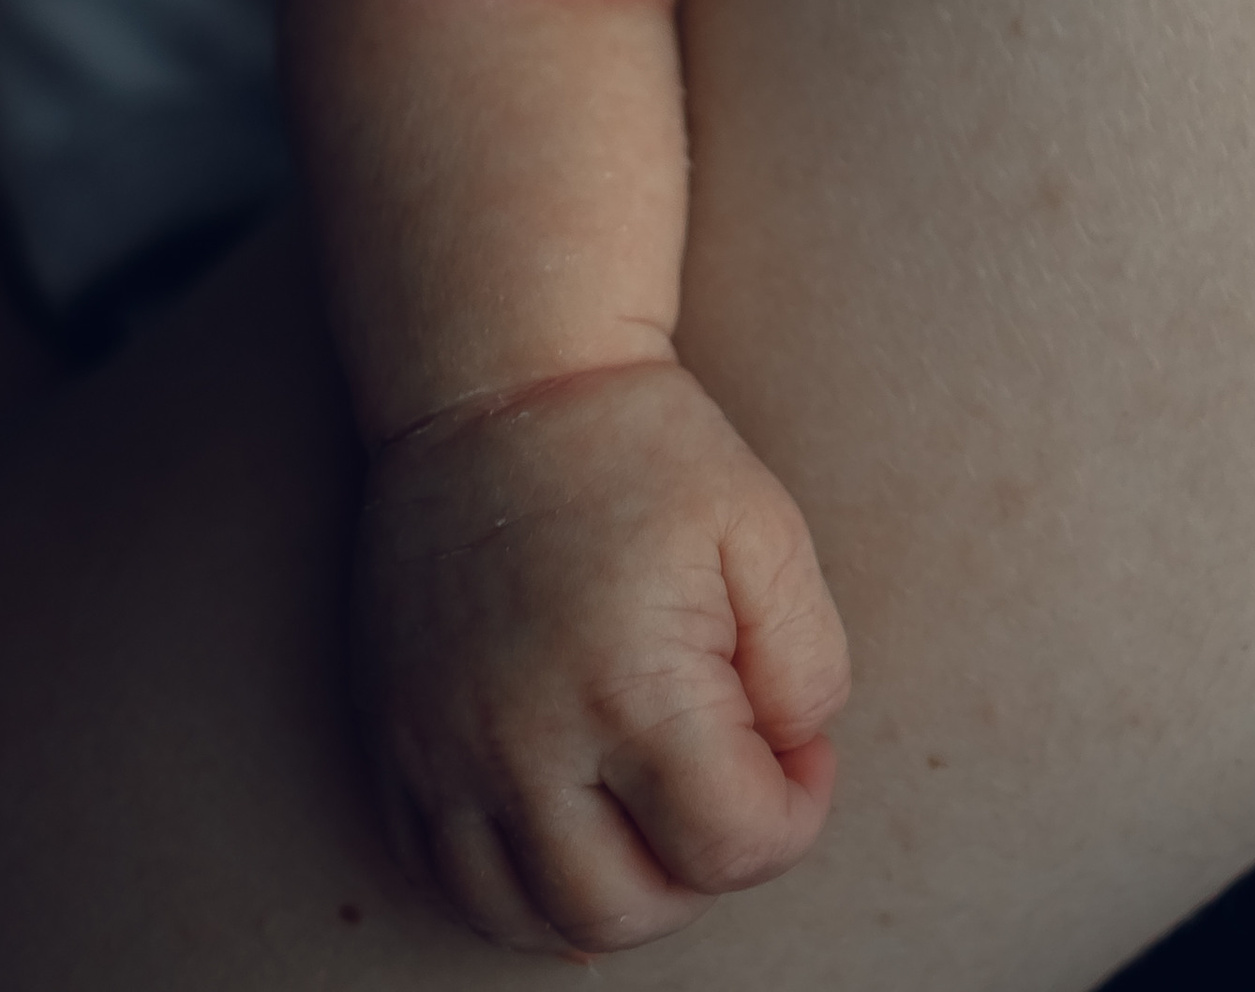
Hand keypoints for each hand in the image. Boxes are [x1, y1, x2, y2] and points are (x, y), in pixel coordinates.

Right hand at [350, 357, 851, 958]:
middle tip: (727, 782)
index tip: (799, 751)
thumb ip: (809, 665)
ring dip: (614, 894)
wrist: (501, 384)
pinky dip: (519, 887)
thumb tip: (792, 757)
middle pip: (627, 912)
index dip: (795, 816)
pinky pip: (449, 886)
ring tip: (653, 806)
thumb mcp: (768, 530)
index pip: (732, 850)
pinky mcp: (395, 751)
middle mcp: (523, 746)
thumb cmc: (644, 451)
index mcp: (632, 689)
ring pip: (529, 921)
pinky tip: (570, 824)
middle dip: (704, 870)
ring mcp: (442, 758)